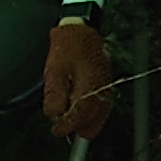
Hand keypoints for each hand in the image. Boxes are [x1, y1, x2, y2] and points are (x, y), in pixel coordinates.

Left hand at [42, 18, 115, 140]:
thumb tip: (54, 116)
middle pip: (93, 118)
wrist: (81, 29)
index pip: (80, 114)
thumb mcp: (54, 70)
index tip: (56, 131)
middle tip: (62, 130)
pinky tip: (83, 117)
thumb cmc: (67, 47)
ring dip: (86, 122)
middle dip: (77, 127)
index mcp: (90, 84)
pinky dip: (93, 114)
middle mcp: (102, 87)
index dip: (68, 125)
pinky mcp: (106, 83)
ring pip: (100, 114)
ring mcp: (107, 85)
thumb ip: (55, 94)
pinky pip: (102, 105)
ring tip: (71, 127)